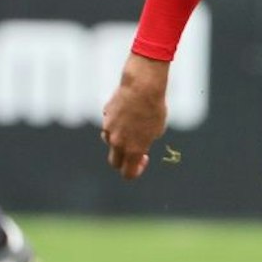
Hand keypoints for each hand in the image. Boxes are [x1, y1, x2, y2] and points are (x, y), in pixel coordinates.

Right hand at [101, 54, 170, 179]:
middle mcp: (118, 143)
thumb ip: (144, 142)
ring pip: (110, 140)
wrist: (142, 87)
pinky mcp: (105, 116)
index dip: (136, 171)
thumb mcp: (156, 130)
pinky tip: (128, 109)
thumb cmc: (154, 109)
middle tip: (133, 150)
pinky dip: (117, 122)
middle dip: (123, 160)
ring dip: (119, 138)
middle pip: (114, 162)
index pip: (129, 173)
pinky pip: (110, 124)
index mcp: (133, 150)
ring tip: (134, 123)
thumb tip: (137, 146)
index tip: (144, 159)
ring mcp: (108, 129)